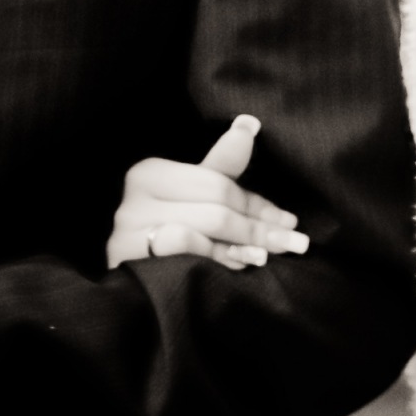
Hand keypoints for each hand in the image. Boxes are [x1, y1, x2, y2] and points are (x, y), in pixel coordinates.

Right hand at [106, 114, 309, 270]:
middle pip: (216, 201)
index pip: (218, 180)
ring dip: (246, 241)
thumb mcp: (189, 202)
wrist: (121, 292)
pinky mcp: (127, 255)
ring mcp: (129, 226)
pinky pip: (184, 245)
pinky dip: (217, 254)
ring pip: (206, 224)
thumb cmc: (159, 240)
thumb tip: (250, 123)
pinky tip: (238, 264)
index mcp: (150, 172)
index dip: (258, 202)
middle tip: (294, 242)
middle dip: (260, 224)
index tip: (289, 221)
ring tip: (271, 254)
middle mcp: (135, 194)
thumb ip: (221, 168)